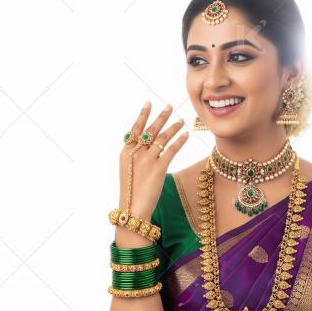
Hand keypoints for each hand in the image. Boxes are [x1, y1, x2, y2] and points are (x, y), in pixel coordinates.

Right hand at [119, 101, 188, 218]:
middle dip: (161, 116)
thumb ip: (135, 155)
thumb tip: (145, 143)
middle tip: (170, 106)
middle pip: (150, 130)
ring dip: (173, 127)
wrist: (133, 207)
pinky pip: (171, 150)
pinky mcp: (158, 168)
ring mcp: (147, 160)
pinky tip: (186, 135)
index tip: (149, 103)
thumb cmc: (131, 190)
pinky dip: (179, 141)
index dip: (143, 115)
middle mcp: (135, 153)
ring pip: (162, 138)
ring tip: (181, 120)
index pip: (135, 129)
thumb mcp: (128, 169)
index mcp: (126, 152)